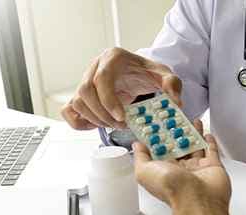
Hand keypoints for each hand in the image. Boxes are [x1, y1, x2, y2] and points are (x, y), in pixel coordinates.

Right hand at [61, 47, 182, 129]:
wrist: (139, 74)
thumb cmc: (148, 73)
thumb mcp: (164, 76)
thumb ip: (172, 85)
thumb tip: (176, 101)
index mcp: (113, 58)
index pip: (101, 78)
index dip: (109, 100)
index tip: (122, 116)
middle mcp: (94, 67)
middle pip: (86, 92)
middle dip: (103, 114)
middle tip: (121, 124)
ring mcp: (85, 81)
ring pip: (78, 102)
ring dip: (95, 119)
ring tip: (114, 125)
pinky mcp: (81, 96)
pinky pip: (69, 111)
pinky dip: (79, 123)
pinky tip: (96, 126)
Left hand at [134, 120, 235, 214]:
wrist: (199, 201)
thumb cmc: (171, 188)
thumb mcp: (144, 171)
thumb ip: (140, 157)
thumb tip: (136, 146)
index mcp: (162, 169)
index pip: (158, 149)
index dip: (156, 134)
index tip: (156, 120)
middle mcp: (179, 169)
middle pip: (176, 145)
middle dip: (175, 131)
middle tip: (174, 116)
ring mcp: (197, 168)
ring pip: (194, 146)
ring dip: (192, 133)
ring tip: (189, 119)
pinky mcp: (213, 166)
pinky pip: (211, 150)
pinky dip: (209, 141)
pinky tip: (206, 132)